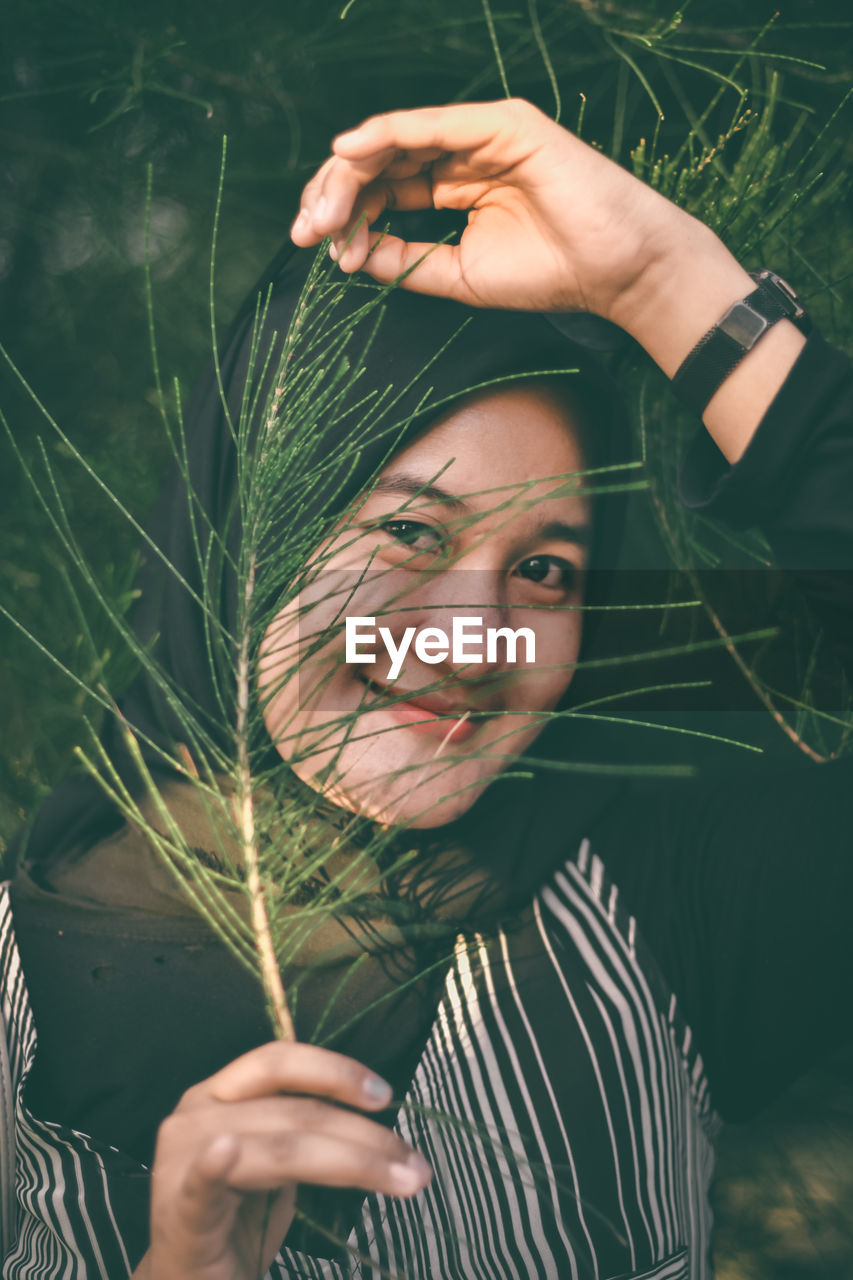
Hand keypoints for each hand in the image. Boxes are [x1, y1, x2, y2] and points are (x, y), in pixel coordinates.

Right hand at [131, 1042, 430, 1279]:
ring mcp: (181, 1162)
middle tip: (415, 1165)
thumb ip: (305, 1130)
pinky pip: (201, 1183)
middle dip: (364, 1135)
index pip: (278, 1061)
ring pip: (281, 1148)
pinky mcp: (179, 1212)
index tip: (385, 1095)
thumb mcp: (277, 1163)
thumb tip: (376, 1121)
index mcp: (218, 1093)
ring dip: (351, 1163)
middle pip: (294, 1110)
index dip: (334, 1070)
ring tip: (401, 1182)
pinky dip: (214, 1166)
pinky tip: (226, 1154)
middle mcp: (195, 1114)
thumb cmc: (236, 1223)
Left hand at [292, 98, 805, 463]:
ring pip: (395, 141)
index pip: (383, 189)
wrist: (616, 271)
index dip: (344, 214)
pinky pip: (431, 126)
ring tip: (323, 213)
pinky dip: (386, 135)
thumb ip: (406, 261)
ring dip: (350, 173)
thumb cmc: (551, 274)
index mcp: (454, 188)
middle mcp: (462, 155)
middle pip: (379, 162)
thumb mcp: (458, 275)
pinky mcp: (503, 124)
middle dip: (335, 194)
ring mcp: (482, 136)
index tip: (314, 249)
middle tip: (307, 232)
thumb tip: (349, 255)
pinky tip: (348, 155)